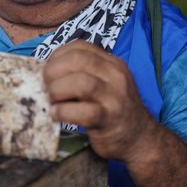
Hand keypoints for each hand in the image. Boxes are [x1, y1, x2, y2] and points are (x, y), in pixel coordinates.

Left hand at [43, 40, 156, 162]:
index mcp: (112, 64)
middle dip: (53, 71)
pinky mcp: (109, 119)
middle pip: (78, 60)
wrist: (140, 139)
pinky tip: (57, 115)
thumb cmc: (114, 111)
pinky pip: (83, 112)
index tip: (48, 71)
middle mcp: (115, 76)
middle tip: (46, 87)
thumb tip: (46, 73)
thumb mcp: (106, 85)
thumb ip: (83, 74)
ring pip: (80, 82)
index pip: (80, 47)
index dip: (57, 57)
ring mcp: (114, 97)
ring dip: (57, 91)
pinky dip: (63, 112)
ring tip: (52, 101)